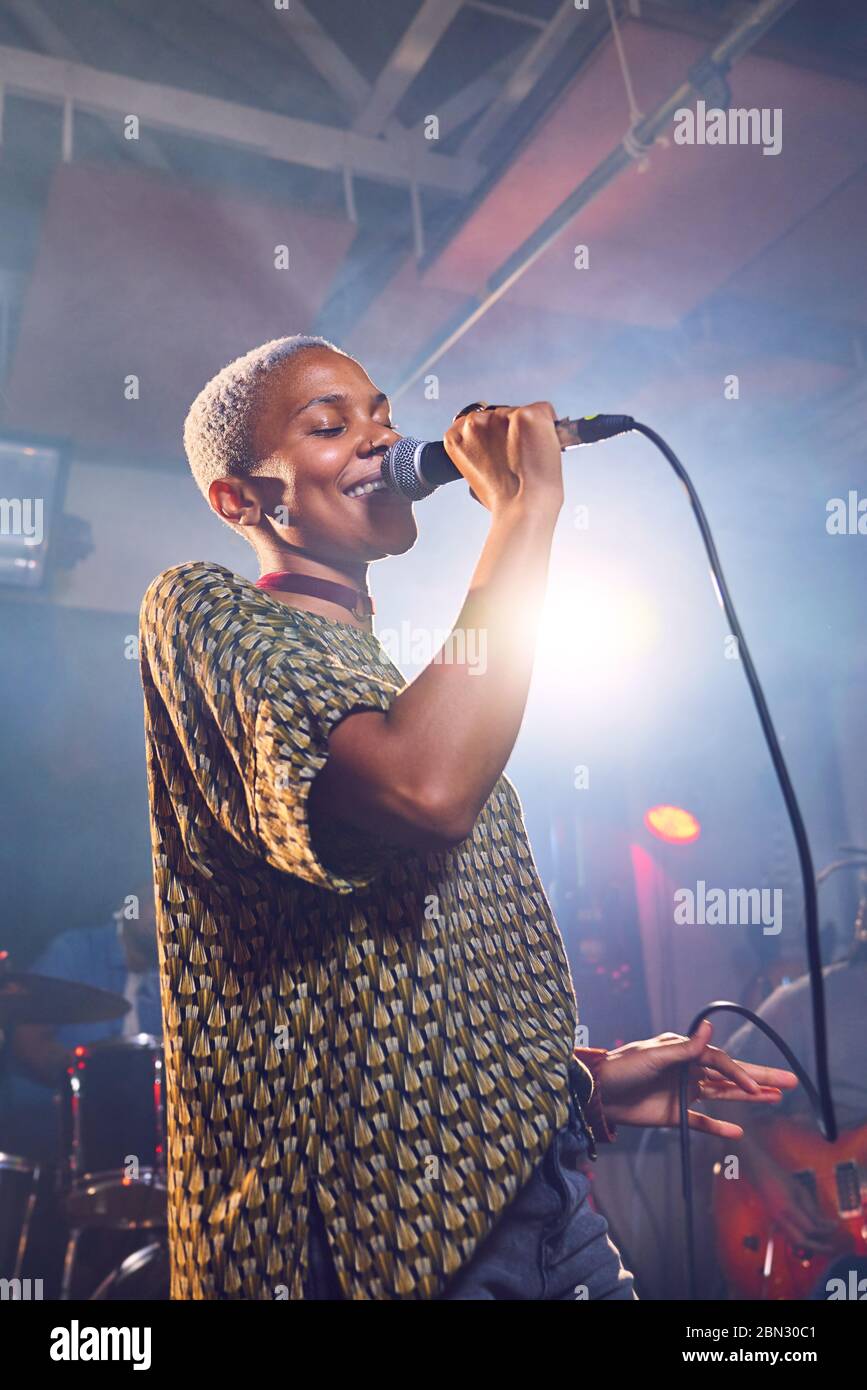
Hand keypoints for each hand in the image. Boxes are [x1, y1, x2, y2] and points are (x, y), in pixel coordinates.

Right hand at [442, 402, 562, 514]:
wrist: (524, 506)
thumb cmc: (503, 498)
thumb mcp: (475, 472)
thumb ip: (477, 449)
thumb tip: (494, 440)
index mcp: (456, 437)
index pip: (475, 422)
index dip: (492, 438)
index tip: (499, 453)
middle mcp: (474, 422)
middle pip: (498, 414)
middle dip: (509, 431)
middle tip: (516, 459)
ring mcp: (500, 416)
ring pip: (518, 412)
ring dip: (527, 429)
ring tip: (528, 457)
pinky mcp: (525, 415)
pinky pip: (543, 410)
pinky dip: (548, 426)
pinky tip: (541, 448)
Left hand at [594, 1020, 798, 1136]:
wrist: (598, 1093)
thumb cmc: (623, 1068)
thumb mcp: (654, 1056)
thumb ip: (685, 1048)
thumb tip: (709, 1028)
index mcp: (684, 1051)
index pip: (720, 1062)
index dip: (740, 1073)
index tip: (757, 1088)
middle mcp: (688, 1069)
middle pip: (730, 1075)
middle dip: (760, 1078)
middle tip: (790, 1081)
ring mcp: (683, 1092)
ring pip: (723, 1095)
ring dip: (748, 1096)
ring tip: (776, 1098)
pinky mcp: (675, 1114)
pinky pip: (703, 1121)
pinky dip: (720, 1127)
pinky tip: (739, 1131)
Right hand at [748, 1153, 840, 1252]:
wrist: (760, 1173)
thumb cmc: (781, 1178)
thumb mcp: (801, 1190)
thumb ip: (812, 1209)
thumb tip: (825, 1224)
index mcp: (788, 1208)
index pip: (809, 1228)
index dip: (824, 1230)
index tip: (835, 1226)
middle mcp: (780, 1219)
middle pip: (801, 1242)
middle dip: (818, 1247)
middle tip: (831, 1248)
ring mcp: (776, 1222)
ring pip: (794, 1242)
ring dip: (810, 1245)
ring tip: (823, 1242)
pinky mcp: (775, 1222)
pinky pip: (789, 1236)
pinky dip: (801, 1238)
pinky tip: (810, 1235)